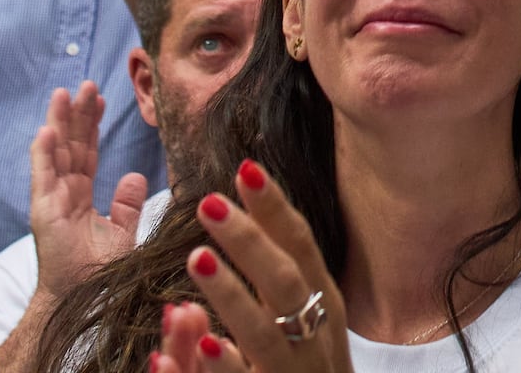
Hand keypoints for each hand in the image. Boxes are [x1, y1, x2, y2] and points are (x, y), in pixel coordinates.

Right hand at [27, 81, 155, 301]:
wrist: (83, 300)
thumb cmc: (98, 273)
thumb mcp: (122, 233)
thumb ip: (127, 205)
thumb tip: (137, 175)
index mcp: (81, 196)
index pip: (87, 153)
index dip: (93, 126)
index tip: (101, 99)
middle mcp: (64, 194)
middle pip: (72, 146)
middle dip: (78, 115)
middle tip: (86, 84)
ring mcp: (52, 201)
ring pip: (56, 153)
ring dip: (59, 123)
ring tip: (63, 94)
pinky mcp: (43, 212)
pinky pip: (43, 178)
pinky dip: (43, 154)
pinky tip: (46, 131)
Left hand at [179, 161, 358, 372]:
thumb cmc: (308, 366)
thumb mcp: (306, 317)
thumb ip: (277, 271)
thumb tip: (246, 206)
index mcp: (323, 304)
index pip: (301, 246)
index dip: (275, 208)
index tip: (245, 168)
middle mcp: (315, 335)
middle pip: (285, 281)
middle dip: (250, 241)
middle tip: (208, 203)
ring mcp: (296, 372)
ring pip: (265, 332)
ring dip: (232, 294)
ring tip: (198, 258)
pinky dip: (223, 364)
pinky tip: (201, 341)